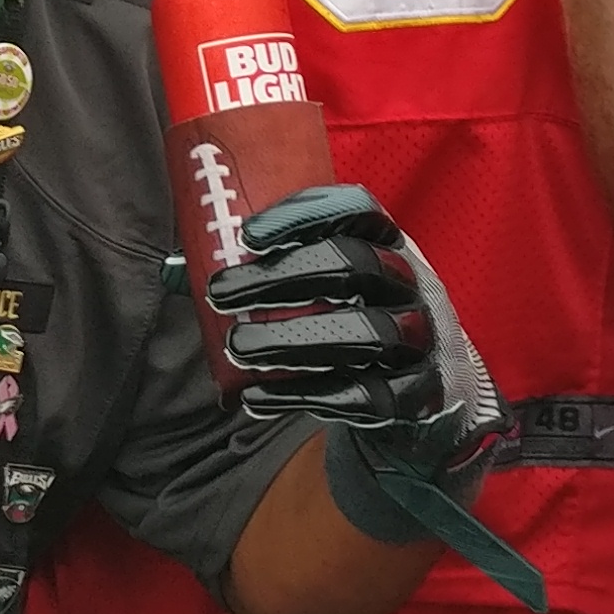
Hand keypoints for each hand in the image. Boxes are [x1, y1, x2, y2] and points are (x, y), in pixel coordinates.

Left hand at [214, 185, 543, 610]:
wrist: (436, 402)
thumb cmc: (362, 330)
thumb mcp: (337, 293)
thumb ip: (271, 277)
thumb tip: (176, 273)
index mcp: (390, 248)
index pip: (360, 211)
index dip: (307, 214)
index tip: (248, 235)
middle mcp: (414, 287)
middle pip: (356, 264)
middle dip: (281, 275)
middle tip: (221, 294)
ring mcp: (423, 342)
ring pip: (366, 332)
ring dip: (292, 338)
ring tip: (237, 346)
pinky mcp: (418, 398)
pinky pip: (365, 396)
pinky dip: (305, 395)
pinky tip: (258, 398)